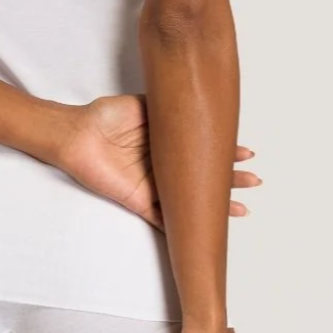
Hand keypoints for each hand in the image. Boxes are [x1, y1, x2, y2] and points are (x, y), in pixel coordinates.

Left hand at [59, 94, 260, 228]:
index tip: (246, 153)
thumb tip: (195, 108)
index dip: (224, 153)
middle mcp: (162, 166)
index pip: (199, 151)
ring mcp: (152, 185)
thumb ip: (167, 109)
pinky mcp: (138, 201)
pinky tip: (203, 227)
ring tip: (240, 208)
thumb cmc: (105, 116)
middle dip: (229, 180)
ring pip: (189, 199)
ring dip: (214, 204)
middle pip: (201, 177)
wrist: (78, 133)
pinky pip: (164, 217)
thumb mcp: (144, 105)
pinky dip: (184, 224)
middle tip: (254, 181)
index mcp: (164, 144)